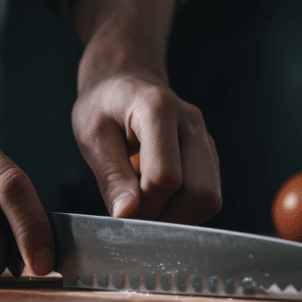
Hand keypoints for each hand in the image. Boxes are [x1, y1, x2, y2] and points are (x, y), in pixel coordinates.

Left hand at [72, 71, 220, 223]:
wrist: (122, 82)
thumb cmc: (103, 107)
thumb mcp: (92, 137)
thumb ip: (111, 176)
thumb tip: (127, 214)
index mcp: (159, 109)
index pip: (166, 178)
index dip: (144, 208)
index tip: (121, 215)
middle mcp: (191, 123)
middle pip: (200, 192)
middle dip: (167, 218)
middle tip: (136, 219)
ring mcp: (205, 139)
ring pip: (209, 198)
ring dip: (177, 217)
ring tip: (146, 207)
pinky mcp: (208, 155)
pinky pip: (207, 196)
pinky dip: (184, 209)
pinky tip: (158, 199)